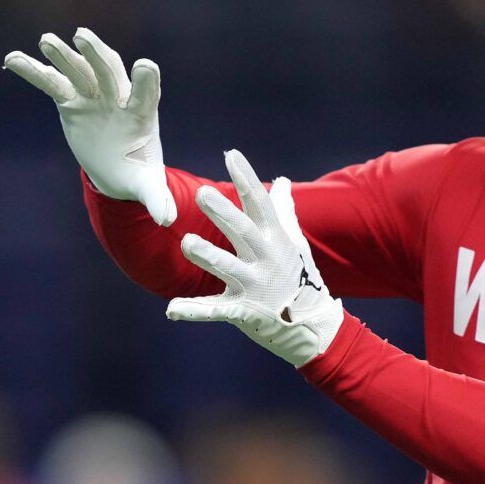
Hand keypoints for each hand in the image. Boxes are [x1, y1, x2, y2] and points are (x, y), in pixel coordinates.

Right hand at [5, 28, 176, 225]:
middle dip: (96, 55)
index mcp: (142, 113)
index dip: (145, 80)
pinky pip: (51, 83)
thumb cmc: (136, 171)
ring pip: (78, 70)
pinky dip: (33, 71)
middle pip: (108, 70)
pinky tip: (11, 59)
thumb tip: (167, 220)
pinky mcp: (71, 101)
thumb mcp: (147, 185)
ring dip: (63, 55)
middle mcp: (117, 97)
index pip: (147, 92)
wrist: (116, 166)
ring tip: (46, 41)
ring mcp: (93, 96)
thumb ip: (156, 198)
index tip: (145, 66)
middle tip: (83, 38)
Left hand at [166, 149, 344, 366]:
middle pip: (243, 231)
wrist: (312, 328)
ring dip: (207, 255)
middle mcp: (266, 259)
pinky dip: (193, 311)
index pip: (260, 203)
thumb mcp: (294, 243)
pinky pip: (215, 310)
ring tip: (186, 242)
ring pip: (227, 267)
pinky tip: (172, 309)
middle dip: (223, 212)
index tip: (231, 155)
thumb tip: (281, 180)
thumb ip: (283, 211)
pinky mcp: (244, 311)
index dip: (246, 178)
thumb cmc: (300, 279)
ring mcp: (255, 286)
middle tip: (201, 193)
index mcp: (276, 239)